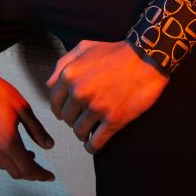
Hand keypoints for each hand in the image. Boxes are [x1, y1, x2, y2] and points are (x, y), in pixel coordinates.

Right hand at [0, 62, 54, 181]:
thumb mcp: (23, 109)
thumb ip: (37, 130)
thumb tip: (49, 146)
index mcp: (8, 142)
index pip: (28, 169)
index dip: (41, 174)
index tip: (50, 176)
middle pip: (16, 172)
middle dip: (31, 174)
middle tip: (43, 171)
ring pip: (5, 167)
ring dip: (19, 166)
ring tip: (31, 156)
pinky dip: (7, 159)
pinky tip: (13, 147)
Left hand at [45, 39, 168, 154]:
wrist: (146, 59)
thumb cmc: (115, 52)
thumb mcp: (85, 47)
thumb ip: (63, 64)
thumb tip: (49, 84)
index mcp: (70, 75)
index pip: (54, 102)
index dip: (60, 109)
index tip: (67, 112)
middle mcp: (79, 92)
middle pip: (66, 119)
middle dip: (72, 120)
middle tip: (82, 118)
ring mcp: (97, 107)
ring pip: (79, 132)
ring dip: (82, 134)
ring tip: (89, 130)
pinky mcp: (113, 120)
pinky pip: (96, 142)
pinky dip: (92, 147)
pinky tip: (94, 145)